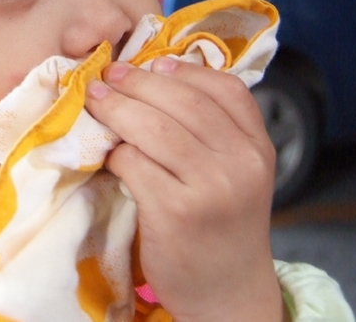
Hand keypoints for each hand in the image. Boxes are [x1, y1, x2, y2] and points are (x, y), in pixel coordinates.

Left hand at [84, 57, 284, 321]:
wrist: (227, 293)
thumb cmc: (222, 226)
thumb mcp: (237, 174)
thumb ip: (213, 131)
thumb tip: (157, 76)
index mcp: (259, 148)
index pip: (226, 88)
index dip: (183, 70)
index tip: (152, 63)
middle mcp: (241, 164)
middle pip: (183, 101)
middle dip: (138, 82)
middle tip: (109, 76)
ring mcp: (210, 188)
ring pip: (154, 127)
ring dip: (116, 108)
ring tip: (96, 100)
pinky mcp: (175, 212)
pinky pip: (134, 163)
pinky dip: (115, 152)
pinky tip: (108, 153)